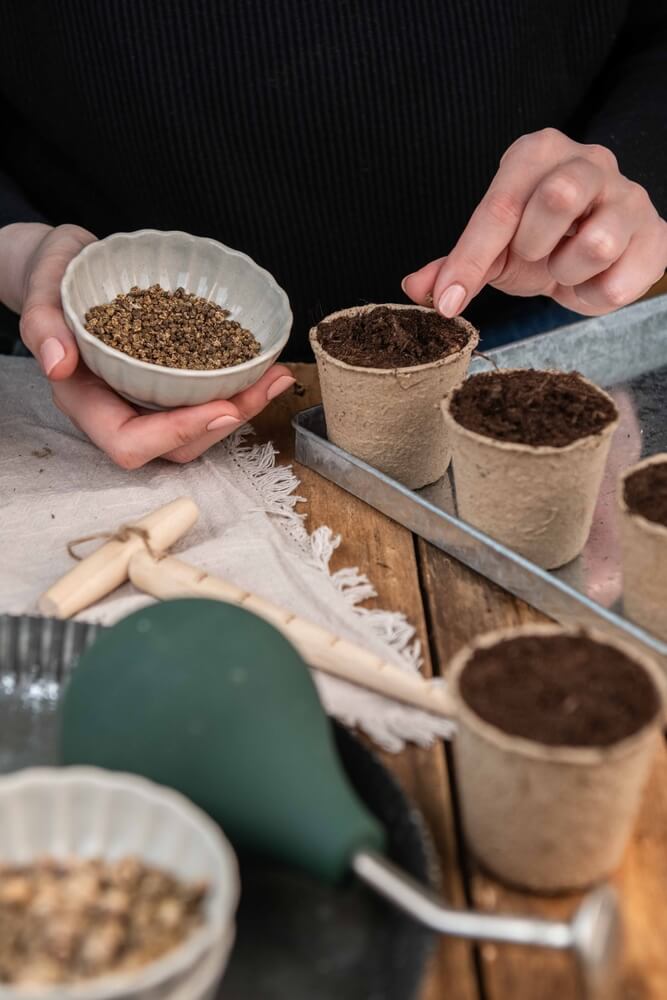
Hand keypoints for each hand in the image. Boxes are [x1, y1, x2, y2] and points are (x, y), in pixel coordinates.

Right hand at [2, 223, 294, 466]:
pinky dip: (237, 387)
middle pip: (176, 445)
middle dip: (226, 421)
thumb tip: (56, 362)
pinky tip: (265, 364)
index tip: (222, 409)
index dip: (176, 435)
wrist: (70, 265)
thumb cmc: (53, 275)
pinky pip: (203, 399)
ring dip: (242, 408)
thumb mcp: (42, 284)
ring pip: (197, 427)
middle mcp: (117, 408)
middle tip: (267, 385)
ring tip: (277, 376)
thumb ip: (43, 322)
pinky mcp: (167, 382)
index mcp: (83, 400)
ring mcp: (145, 399)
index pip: (129, 442)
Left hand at [403, 128, 666, 317]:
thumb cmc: (539, 240)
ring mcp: (629, 194)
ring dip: (567, 272)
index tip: (447, 302)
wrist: (596, 251)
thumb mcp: (492, 250)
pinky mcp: (656, 234)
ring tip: (565, 267)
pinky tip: (591, 280)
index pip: (500, 205)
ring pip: (597, 242)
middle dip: (533, 246)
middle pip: (559, 197)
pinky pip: (622, 281)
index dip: (469, 260)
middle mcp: (589, 161)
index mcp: (538, 153)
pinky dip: (595, 295)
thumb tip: (416, 289)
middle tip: (532, 257)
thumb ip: (454, 266)